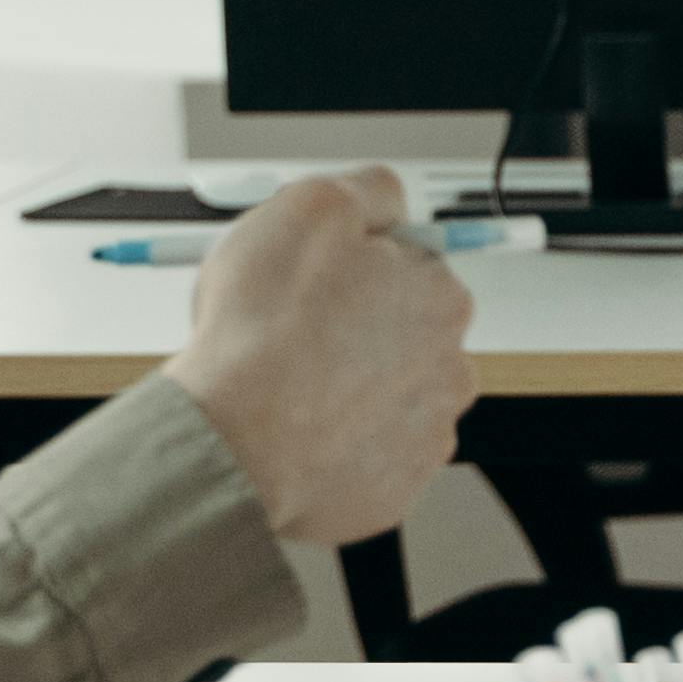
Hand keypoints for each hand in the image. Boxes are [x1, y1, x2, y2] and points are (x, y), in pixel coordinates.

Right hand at [164, 168, 477, 544]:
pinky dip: (333, 444)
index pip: (409, 266)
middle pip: (401, 333)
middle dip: (353, 329)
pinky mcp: (392, 491)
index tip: (314, 282)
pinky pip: (364, 454)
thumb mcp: (309, 209)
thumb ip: (367, 190)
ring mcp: (424, 436)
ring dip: (345, 389)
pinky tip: (294, 432)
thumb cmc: (262, 331)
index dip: (352, 268)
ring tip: (285, 387)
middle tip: (291, 335)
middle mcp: (450, 369)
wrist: (232, 444)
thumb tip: (388, 198)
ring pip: (383, 396)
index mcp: (441, 298)